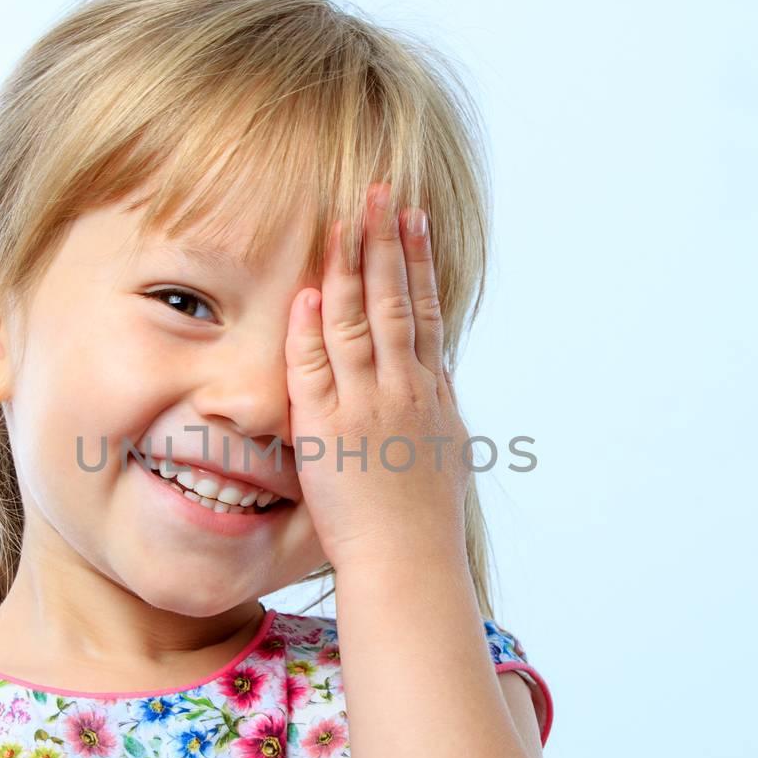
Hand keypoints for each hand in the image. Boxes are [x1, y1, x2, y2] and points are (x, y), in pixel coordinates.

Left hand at [284, 181, 471, 570]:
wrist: (411, 567)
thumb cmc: (425, 528)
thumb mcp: (446, 458)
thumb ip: (436, 412)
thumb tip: (436, 382)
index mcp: (432, 397)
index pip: (424, 313)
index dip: (418, 262)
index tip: (412, 218)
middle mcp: (405, 393)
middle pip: (397, 302)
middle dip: (387, 243)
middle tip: (382, 190)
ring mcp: (367, 409)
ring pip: (361, 323)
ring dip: (353, 267)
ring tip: (349, 217)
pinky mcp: (329, 431)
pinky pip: (317, 369)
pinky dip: (313, 329)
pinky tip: (311, 290)